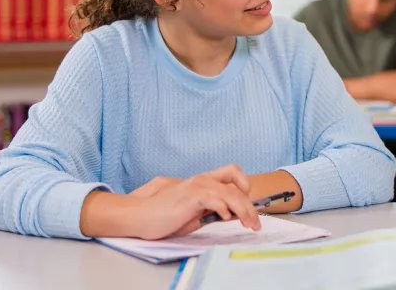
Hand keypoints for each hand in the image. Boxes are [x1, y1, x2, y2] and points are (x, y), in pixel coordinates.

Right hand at [128, 164, 260, 239]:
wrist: (140, 216)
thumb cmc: (163, 216)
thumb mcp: (193, 214)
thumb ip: (211, 211)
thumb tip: (232, 215)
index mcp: (203, 181)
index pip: (232, 173)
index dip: (245, 185)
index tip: (249, 205)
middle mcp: (202, 180)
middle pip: (237, 185)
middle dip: (250, 205)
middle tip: (255, 222)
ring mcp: (197, 187)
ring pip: (231, 193)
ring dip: (244, 210)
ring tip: (248, 223)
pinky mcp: (191, 197)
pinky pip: (215, 199)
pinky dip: (224, 209)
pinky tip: (225, 218)